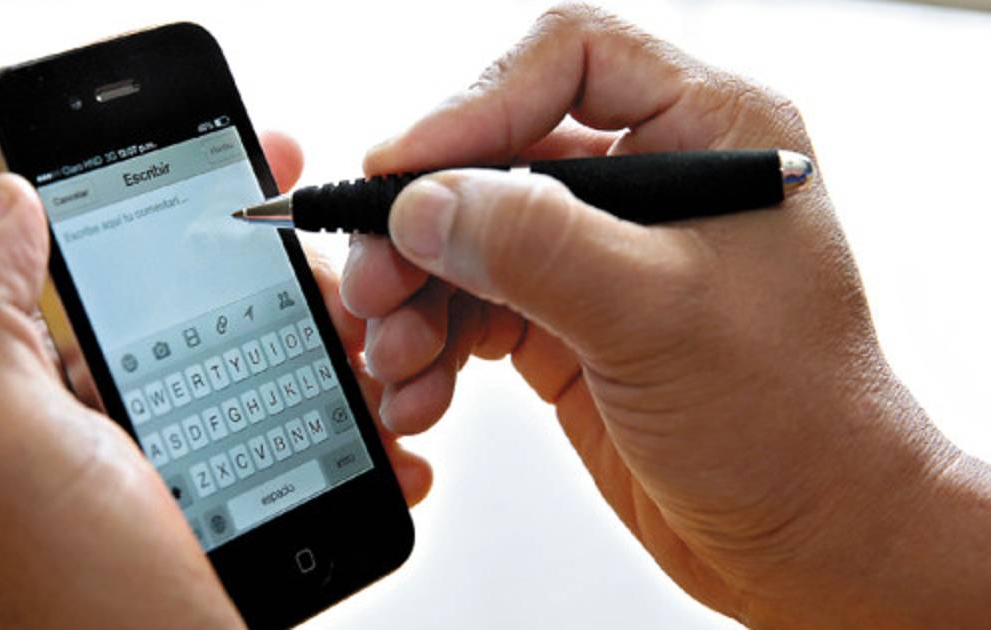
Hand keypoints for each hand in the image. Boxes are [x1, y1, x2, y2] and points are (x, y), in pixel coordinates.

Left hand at [0, 132, 430, 628]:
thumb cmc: (88, 620)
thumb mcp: (6, 452)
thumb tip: (3, 201)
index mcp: (43, 412)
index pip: (110, 271)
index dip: (179, 205)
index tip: (252, 164)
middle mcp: (112, 448)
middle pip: (210, 318)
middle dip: (287, 285)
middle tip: (349, 282)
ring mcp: (184, 490)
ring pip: (274, 379)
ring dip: (343, 356)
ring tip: (387, 362)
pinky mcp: (247, 531)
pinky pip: (311, 454)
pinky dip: (363, 439)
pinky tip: (389, 442)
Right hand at [343, 6, 989, 626]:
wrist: (809, 538)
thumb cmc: (793, 422)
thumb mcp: (660, 317)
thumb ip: (537, 246)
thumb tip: (425, 204)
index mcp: (707, 133)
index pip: (570, 60)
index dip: (474, 105)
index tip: (403, 171)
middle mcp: (652, 179)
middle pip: (499, 154)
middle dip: (424, 222)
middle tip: (376, 281)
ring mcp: (607, 253)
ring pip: (475, 234)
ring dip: (419, 293)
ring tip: (396, 354)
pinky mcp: (570, 320)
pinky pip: (476, 304)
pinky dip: (437, 341)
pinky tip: (422, 385)